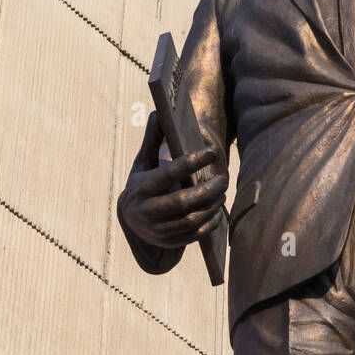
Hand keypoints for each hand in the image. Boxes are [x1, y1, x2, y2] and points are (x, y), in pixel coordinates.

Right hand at [117, 112, 226, 250]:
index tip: (211, 151)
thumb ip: (152, 139)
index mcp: (141, 188)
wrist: (130, 220)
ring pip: (190, 220)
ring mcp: (157, 230)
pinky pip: (193, 235)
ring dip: (211, 206)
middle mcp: (147, 212)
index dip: (191, 162)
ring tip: (222, 192)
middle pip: (182, 202)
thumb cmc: (143, 183)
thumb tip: (159, 112)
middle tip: (224, 178)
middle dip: (207, 190)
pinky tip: (218, 211)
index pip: (168, 174)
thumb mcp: (143, 162)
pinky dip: (209, 224)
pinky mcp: (168, 242)